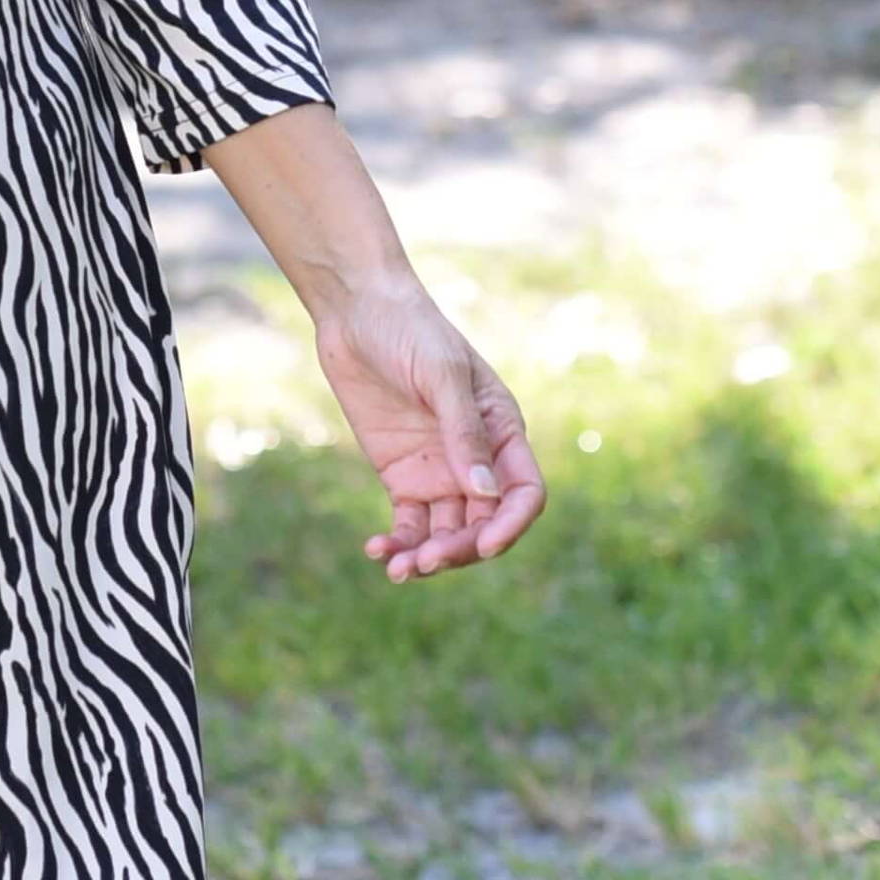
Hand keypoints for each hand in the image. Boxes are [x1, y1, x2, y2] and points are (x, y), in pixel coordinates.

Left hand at [312, 275, 545, 582]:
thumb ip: (463, 432)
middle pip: (484, 522)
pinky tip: (379, 551)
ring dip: (428, 556)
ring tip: (398, 569)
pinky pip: (409, 523)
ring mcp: (439, 470)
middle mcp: (477, 459)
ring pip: (446, 532)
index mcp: (503, 432)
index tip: (484, 545)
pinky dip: (399, 542)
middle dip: (461, 549)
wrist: (356, 310)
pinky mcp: (402, 476)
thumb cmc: (410, 330)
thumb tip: (484, 492)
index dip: (511, 524)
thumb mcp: (441, 375)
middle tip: (425, 562)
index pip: (523, 493)